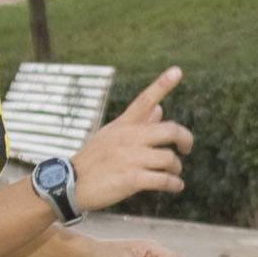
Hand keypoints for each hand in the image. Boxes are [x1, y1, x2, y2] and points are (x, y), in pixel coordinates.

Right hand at [72, 67, 193, 211]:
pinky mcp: (131, 179)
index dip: (162, 85)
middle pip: (170, 130)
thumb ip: (139, 123)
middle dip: (185, 139)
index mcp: (124, 125)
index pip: (145, 100)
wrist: (71, 183)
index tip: (178, 70)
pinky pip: (163, 180)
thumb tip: (160, 108)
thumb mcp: (112, 135)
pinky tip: (175, 186)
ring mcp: (130, 158)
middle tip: (186, 148)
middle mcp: (129, 138)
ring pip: (169, 158)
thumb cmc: (94, 159)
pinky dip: (174, 184)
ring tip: (173, 174)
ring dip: (176, 168)